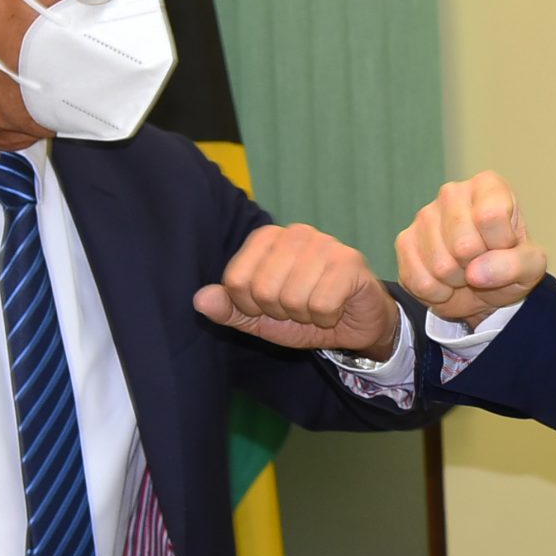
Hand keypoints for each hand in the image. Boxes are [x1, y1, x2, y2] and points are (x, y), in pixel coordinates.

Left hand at [194, 224, 401, 358]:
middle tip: (299, 308)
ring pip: (292, 298)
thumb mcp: (260, 319)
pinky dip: (326, 317)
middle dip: (280, 312)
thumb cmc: (306, 315)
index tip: (271, 307)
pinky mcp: (350, 261)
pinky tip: (335, 308)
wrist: (356, 323)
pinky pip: (320, 305)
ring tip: (317, 306)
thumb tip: (200, 299)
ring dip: (305, 316)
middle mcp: (295, 233)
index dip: (250, 306)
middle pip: (262, 290)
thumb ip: (229, 309)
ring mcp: (325, 243)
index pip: (235, 280)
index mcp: (267, 238)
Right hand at [396, 171, 547, 324]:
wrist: (481, 286)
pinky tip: (445, 280)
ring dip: (457, 281)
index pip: (491, 216)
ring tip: (465, 271)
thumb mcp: (531, 267)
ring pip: (441, 266)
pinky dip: (438, 292)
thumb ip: (516, 265)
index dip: (500, 244)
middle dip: (477, 267)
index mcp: (489, 186)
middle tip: (482, 263)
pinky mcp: (404, 241)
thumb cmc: (508, 264)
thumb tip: (476, 273)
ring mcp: (424, 216)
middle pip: (464, 245)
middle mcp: (452, 193)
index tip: (504, 247)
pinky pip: (420, 280)